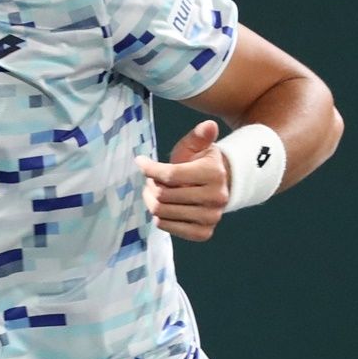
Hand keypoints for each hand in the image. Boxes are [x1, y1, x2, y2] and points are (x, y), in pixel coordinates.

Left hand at [134, 119, 228, 241]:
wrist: (217, 187)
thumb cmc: (200, 163)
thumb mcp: (197, 146)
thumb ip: (199, 135)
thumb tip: (210, 125)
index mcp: (214, 174)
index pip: (170, 175)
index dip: (149, 168)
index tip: (140, 161)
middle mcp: (216, 198)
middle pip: (163, 195)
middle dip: (151, 184)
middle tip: (152, 179)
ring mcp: (211, 218)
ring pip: (162, 212)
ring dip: (152, 200)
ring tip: (155, 191)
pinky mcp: (204, 233)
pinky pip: (168, 227)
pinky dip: (160, 216)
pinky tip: (164, 206)